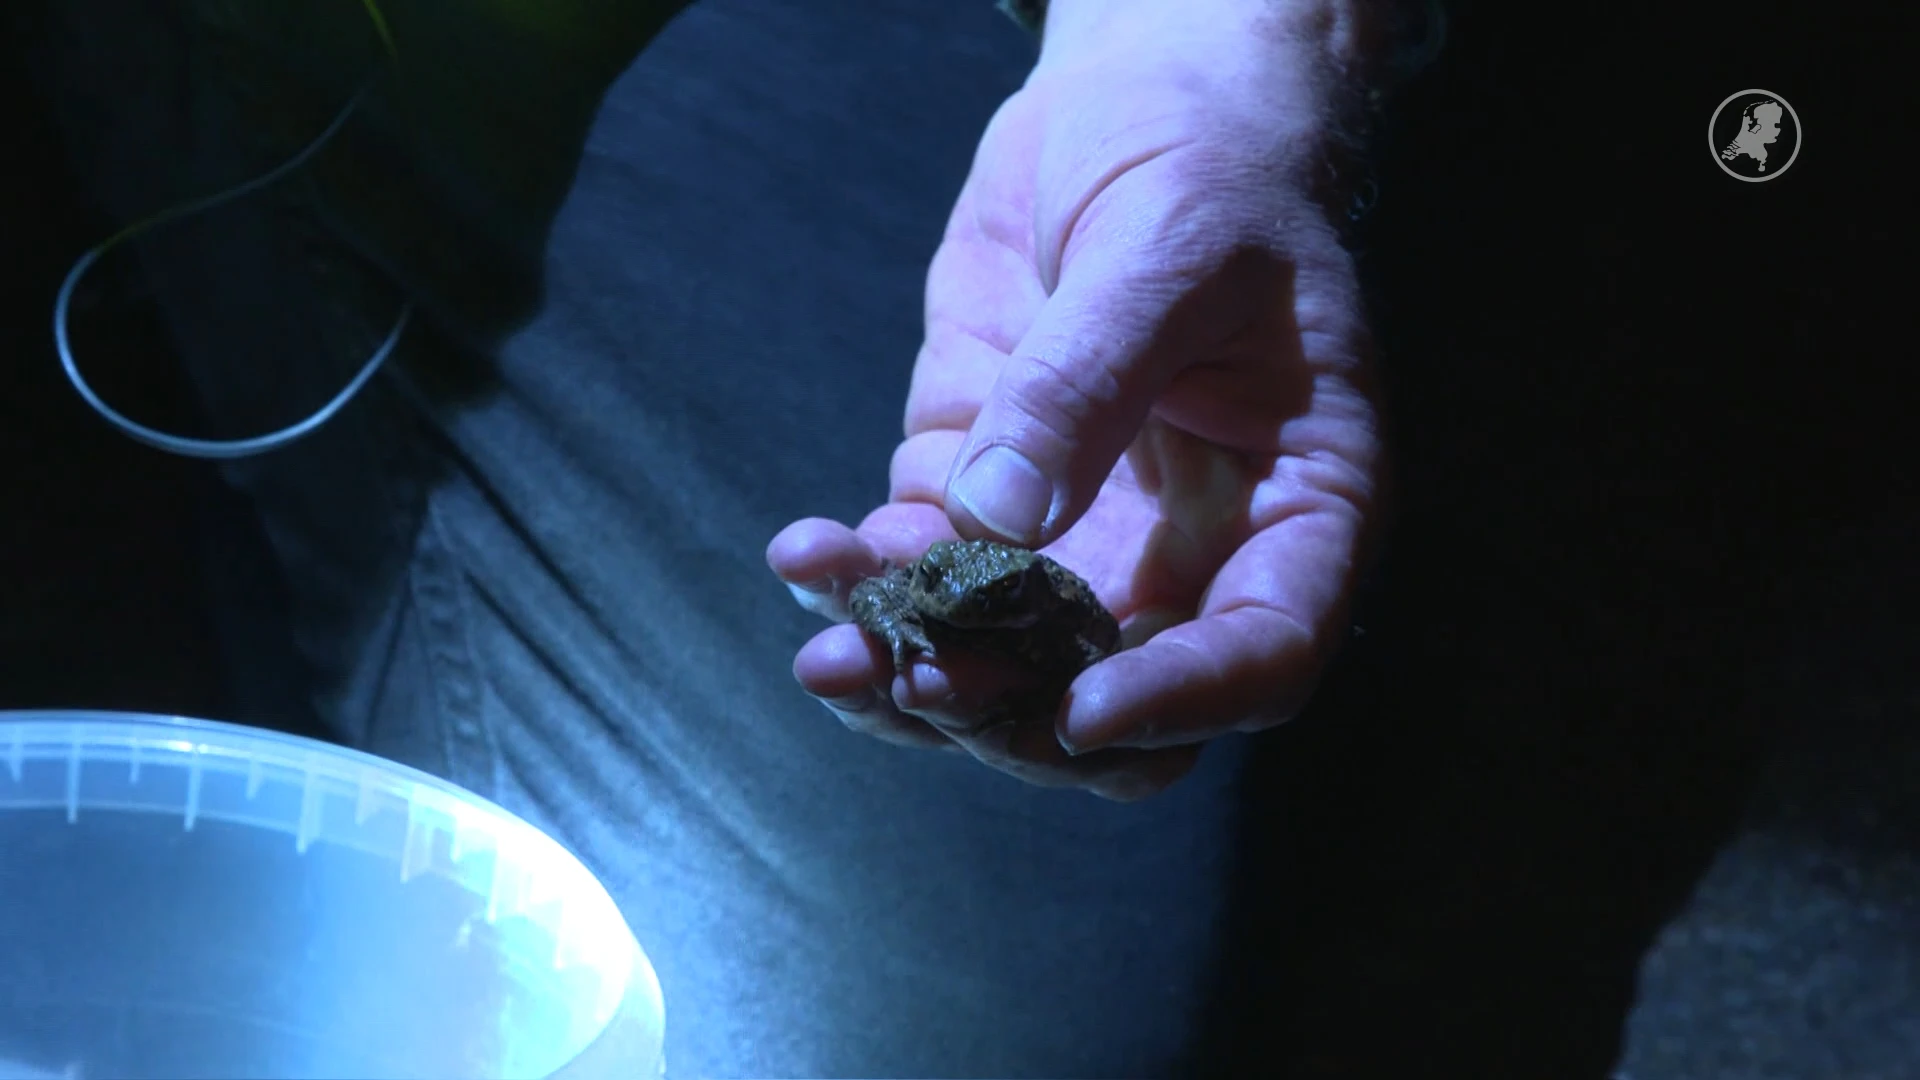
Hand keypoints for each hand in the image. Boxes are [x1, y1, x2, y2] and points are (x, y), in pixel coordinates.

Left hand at [769, 0, 1382, 799]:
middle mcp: (1193, 546)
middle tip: (926, 677)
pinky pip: (922, 574)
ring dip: (914, 677)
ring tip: (831, 657)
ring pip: (1004, 664)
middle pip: (1119, 693)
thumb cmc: (1204, 164)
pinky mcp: (983, 493)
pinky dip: (861, 584)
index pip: (1264, 650)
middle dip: (1017, 711)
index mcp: (1298, 503)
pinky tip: (807, 556)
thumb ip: (1088, 383)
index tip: (1080, 707)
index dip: (1182, 700)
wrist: (1138, 105)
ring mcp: (1082, 531)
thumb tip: (998, 521)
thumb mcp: (1167, 250)